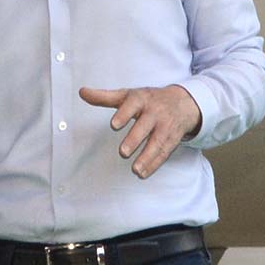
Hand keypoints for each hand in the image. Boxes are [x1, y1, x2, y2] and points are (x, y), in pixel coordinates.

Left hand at [79, 85, 201, 179]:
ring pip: (157, 142)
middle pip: (144, 126)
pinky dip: (155, 164)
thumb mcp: (127, 95)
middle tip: (123, 152)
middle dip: (135, 140)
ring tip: (135, 170)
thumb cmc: (148, 99)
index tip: (114, 125)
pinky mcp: (172, 139)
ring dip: (147, 157)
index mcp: (141, 99)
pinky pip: (164, 152)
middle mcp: (154, 112)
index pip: (132, 105)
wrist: (183, 103)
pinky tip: (143, 173)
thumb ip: (104, 96)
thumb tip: (82, 92)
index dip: (123, 114)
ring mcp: (165, 126)